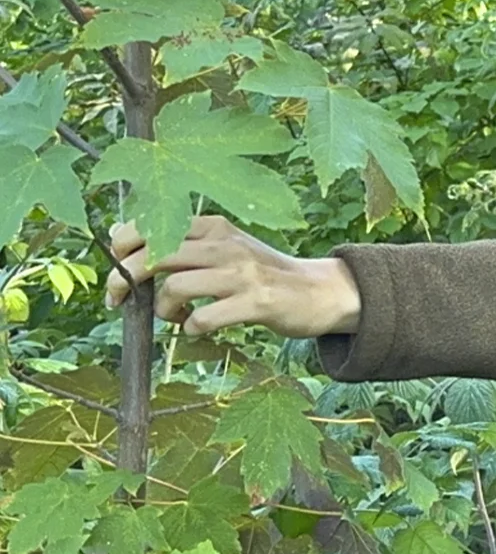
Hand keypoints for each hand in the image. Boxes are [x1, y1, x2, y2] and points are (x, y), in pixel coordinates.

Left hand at [105, 216, 361, 338]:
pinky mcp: (257, 302)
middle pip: (154, 255)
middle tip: (117, 301)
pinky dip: (192, 328)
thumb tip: (122, 240)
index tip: (116, 269)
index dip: (122, 247)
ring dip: (163, 311)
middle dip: (123, 281)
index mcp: (214, 227)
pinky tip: (198, 328)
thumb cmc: (262, 273)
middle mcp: (226, 245)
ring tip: (175, 318)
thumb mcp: (226, 247)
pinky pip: (205, 318)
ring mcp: (242, 273)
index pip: (152, 225)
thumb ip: (183, 244)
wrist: (320, 291)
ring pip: (175, 287)